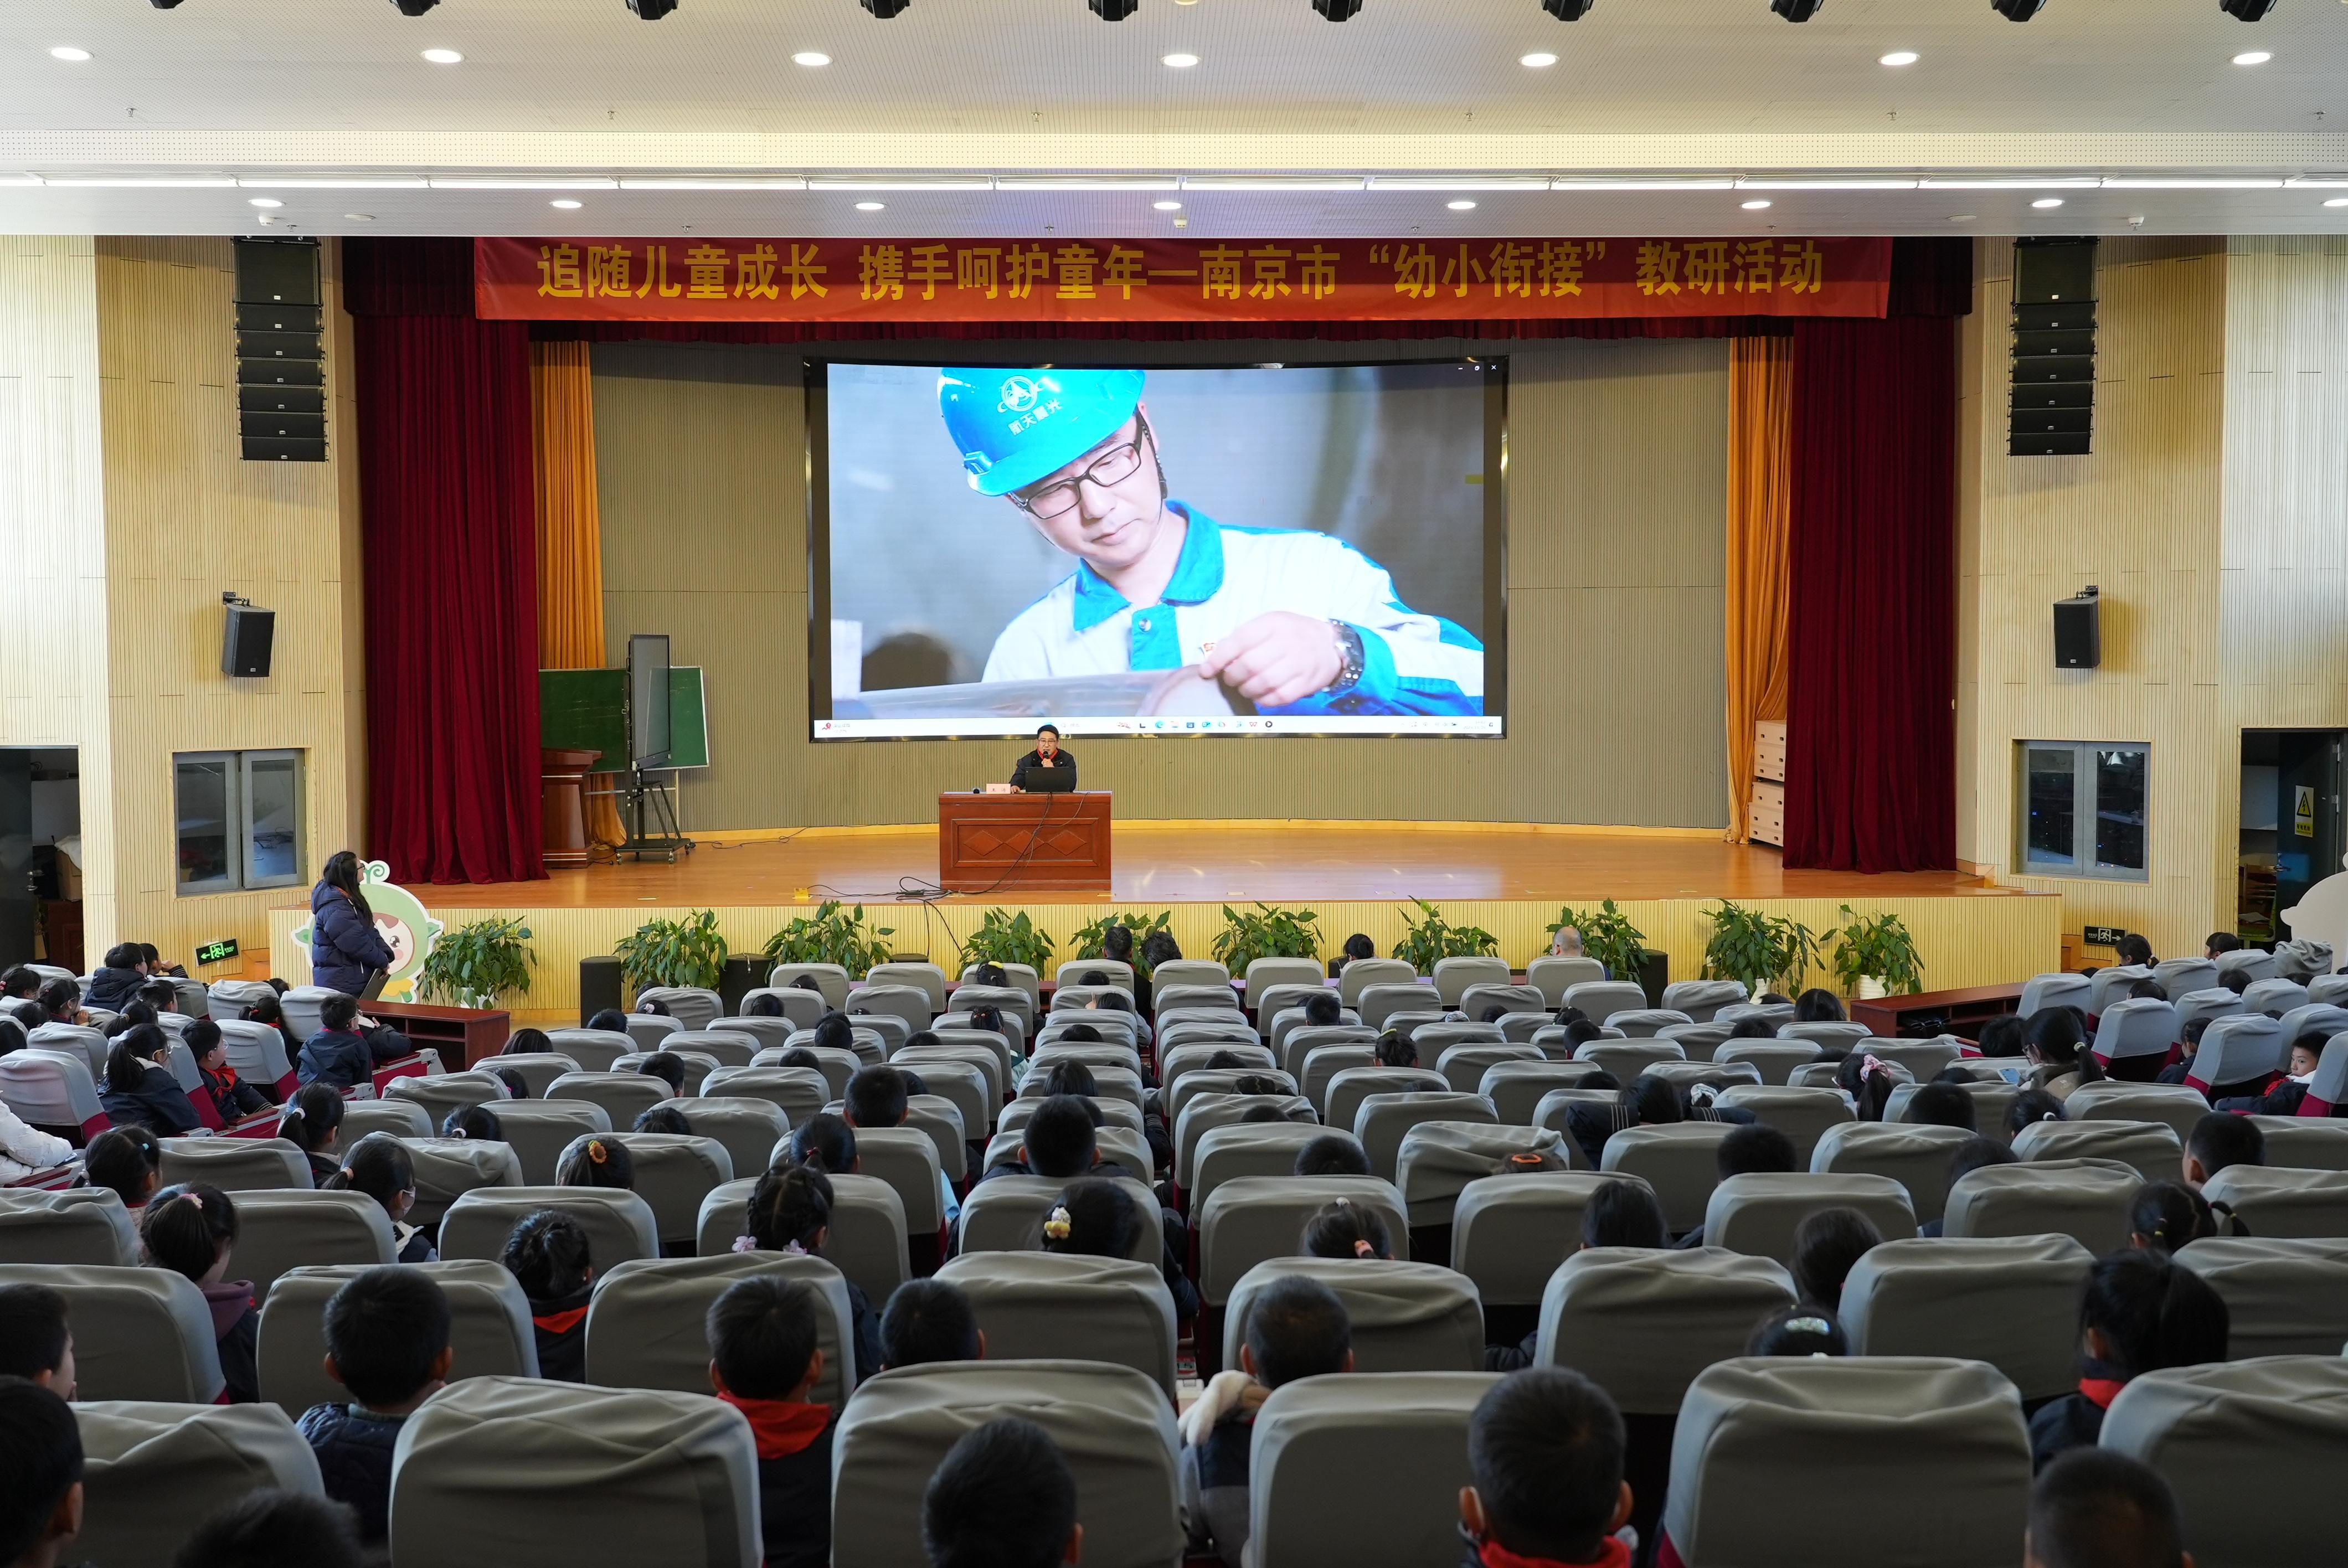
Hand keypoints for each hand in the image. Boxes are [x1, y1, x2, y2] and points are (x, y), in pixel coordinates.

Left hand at [1196, 612, 1343, 707]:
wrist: (1329, 644)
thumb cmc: (1292, 634)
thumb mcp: (1269, 624)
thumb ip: (1243, 638)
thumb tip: (1214, 659)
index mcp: (1273, 624)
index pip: (1239, 641)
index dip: (1218, 659)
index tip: (1207, 671)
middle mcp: (1287, 641)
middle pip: (1249, 665)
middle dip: (1232, 677)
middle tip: (1230, 679)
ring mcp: (1298, 663)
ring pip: (1263, 683)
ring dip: (1246, 690)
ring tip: (1244, 687)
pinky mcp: (1306, 682)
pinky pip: (1279, 697)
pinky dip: (1264, 700)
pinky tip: (1260, 695)